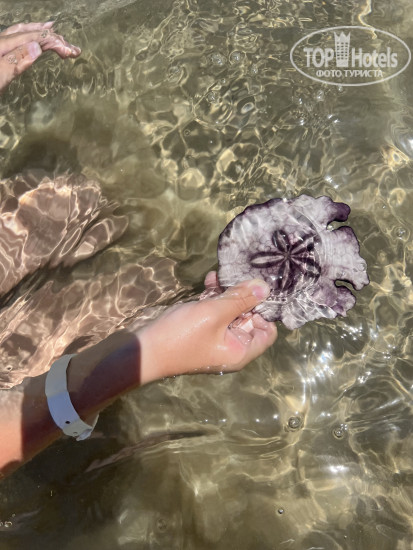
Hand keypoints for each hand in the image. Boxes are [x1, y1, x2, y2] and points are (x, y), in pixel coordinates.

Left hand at [0, 21, 80, 92]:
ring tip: (54, 30)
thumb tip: (37, 47)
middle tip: (73, 49)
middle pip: (30, 34)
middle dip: (53, 38)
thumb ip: (16, 61)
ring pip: (23, 33)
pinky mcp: (0, 53)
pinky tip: (31, 38)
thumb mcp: (1, 75)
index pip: (34, 38)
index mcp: (4, 45)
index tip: (71, 53)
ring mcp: (1, 45)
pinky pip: (16, 38)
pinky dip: (27, 35)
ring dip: (41, 32)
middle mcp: (3, 41)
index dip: (53, 42)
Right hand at [138, 272, 276, 382]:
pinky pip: (215, 311)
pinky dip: (214, 297)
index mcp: (240, 350)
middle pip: (249, 318)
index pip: (268, 332)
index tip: (259, 290)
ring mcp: (215, 337)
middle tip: (243, 274)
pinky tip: (211, 279)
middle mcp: (231, 346)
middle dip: (245, 296)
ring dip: (228, 292)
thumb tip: (265, 287)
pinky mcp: (201, 329)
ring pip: (231, 311)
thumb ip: (241, 299)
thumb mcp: (214, 314)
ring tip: (224, 273)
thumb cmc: (183, 335)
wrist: (144, 350)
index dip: (267, 311)